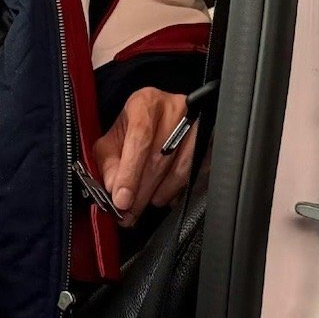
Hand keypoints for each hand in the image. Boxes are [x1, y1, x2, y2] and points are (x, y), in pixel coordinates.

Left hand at [91, 87, 196, 226]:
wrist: (160, 116)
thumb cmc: (135, 128)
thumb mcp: (114, 138)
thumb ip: (109, 162)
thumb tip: (113, 188)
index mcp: (145, 103)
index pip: (139, 138)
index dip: (130, 171)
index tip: (122, 199)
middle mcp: (173, 109)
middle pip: (159, 158)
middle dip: (141, 192)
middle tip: (129, 214)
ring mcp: (196, 125)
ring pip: (179, 169)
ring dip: (159, 193)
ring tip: (145, 204)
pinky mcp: (209, 143)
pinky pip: (194, 174)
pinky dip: (177, 191)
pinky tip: (164, 196)